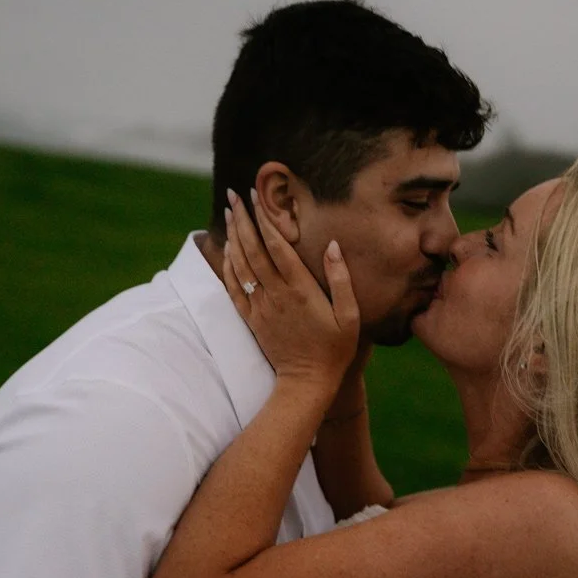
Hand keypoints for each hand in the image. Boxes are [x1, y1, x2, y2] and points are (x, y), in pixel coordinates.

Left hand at [223, 190, 359, 390]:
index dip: (265, 220)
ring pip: (241, 265)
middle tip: (234, 195)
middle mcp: (276, 294)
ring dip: (233, 237)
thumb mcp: (349, 316)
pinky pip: (234, 288)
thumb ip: (341, 279)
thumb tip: (333, 246)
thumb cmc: (335, 349)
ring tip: (229, 213)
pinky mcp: (252, 319)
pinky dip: (228, 266)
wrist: (307, 382)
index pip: (277, 246)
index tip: (256, 198)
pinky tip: (228, 250)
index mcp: (300, 289)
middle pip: (254, 249)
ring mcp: (261, 306)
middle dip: (243, 219)